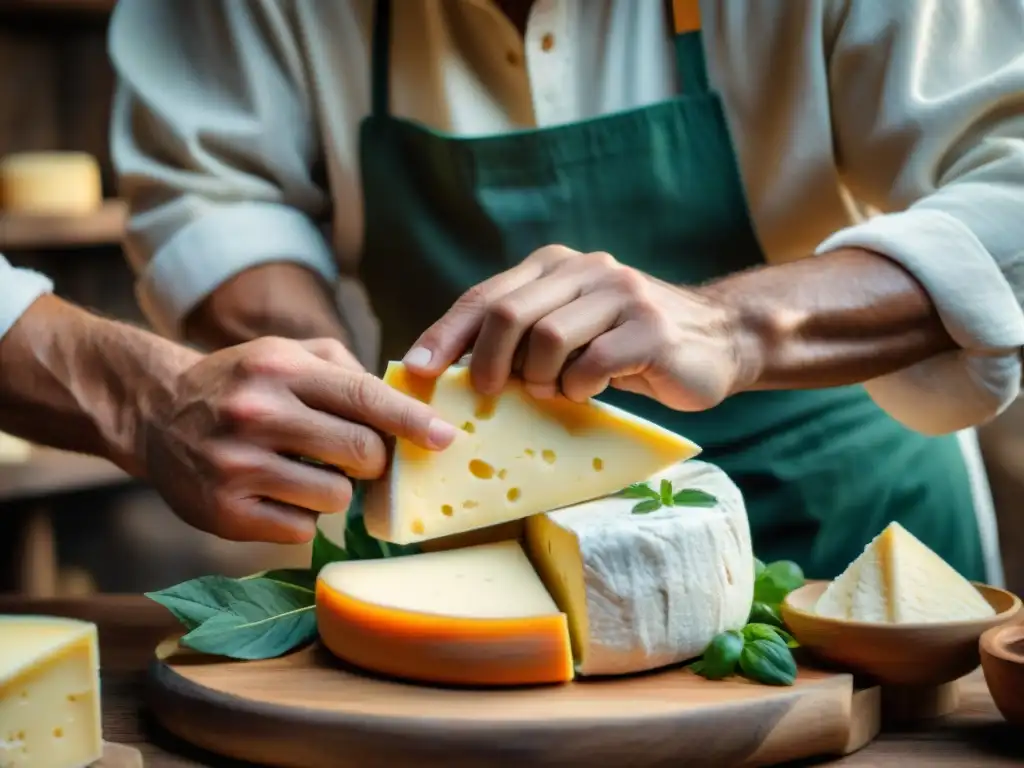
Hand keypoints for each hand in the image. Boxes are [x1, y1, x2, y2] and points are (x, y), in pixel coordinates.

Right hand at [135, 337, 456, 543]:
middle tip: (362, 456)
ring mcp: (237, 466)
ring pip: (334, 496)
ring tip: (306, 472)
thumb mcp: (287, 354)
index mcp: (280, 368)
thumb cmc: (241, 382)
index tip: (446, 437)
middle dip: (375, 460)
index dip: (412, 420)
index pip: (363, 396)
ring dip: (335, 490)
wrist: (156, 411)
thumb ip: (346, 372)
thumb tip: (407, 403)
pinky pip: (302, 530)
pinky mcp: (223, 512)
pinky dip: (301, 516)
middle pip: (360, 451)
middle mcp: (257, 414)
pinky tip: (277, 493)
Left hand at [403, 246, 753, 410]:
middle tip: (489, 394)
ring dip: (540, 379)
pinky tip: (589, 392)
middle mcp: (587, 269)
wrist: (720, 341)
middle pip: (508, 314)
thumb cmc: (629, 346)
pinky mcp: (651, 329)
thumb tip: (453, 373)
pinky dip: (579, 388)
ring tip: (555, 392)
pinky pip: (592, 363)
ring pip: (547, 339)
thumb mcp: (573, 330)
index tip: (416, 368)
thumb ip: (524, 336)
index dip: (446, 334)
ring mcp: (622, 295)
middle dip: (488, 363)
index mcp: (557, 266)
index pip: (486, 296)